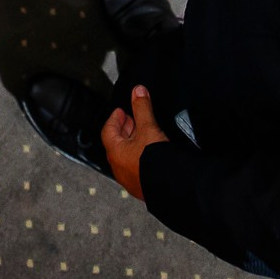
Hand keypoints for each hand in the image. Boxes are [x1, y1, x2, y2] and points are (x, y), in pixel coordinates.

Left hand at [102, 84, 168, 200]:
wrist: (171, 187)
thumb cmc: (154, 161)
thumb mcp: (148, 128)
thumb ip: (142, 108)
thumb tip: (138, 91)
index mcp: (115, 152)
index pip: (108, 131)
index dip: (114, 119)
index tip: (121, 111)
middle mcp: (118, 168)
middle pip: (116, 144)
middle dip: (124, 130)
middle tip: (131, 120)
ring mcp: (129, 180)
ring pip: (126, 157)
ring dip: (132, 144)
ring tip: (143, 135)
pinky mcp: (141, 187)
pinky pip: (136, 168)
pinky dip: (140, 157)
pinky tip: (151, 154)